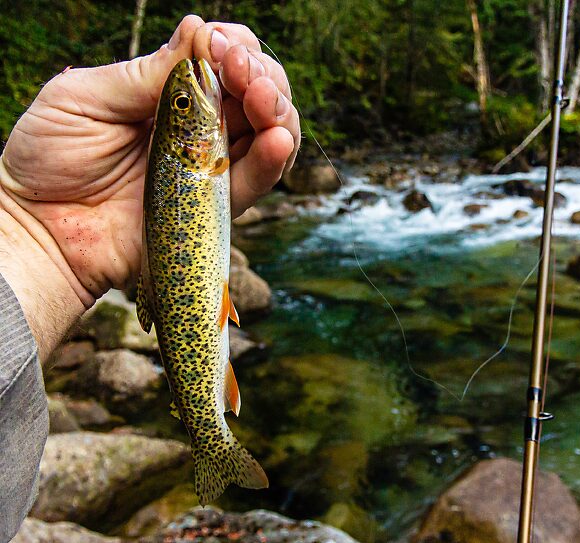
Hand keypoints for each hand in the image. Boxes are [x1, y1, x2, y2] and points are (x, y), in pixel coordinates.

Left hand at [0, 15, 299, 355]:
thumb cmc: (50, 159)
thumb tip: (201, 29)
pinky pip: (254, 182)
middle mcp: (200, 129)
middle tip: (243, 70)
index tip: (219, 45)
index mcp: (169, 95)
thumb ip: (146, 72)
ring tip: (263, 99)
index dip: (233, 48)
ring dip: (277, 111)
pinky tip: (277, 139)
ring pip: (269, 134)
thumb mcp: (86, 97)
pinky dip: (272, 160)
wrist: (40, 230)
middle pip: (257, 94)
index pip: (222, 62)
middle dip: (262, 75)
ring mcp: (211, 168)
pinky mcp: (216, 208)